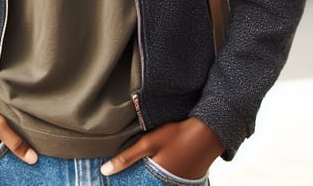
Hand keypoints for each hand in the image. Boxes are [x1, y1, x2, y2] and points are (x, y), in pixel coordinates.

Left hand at [101, 117, 223, 178]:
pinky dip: (162, 176)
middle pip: (148, 185)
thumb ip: (127, 158)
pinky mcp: (188, 181)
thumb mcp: (149, 143)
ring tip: (143, 168)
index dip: (129, 183)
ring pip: (158, 183)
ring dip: (150, 178)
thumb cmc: (177, 135)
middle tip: (129, 173)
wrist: (207, 132)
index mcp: (158, 181)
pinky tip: (158, 166)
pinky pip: (169, 181)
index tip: (116, 183)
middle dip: (138, 180)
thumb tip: (104, 171)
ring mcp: (180, 185)